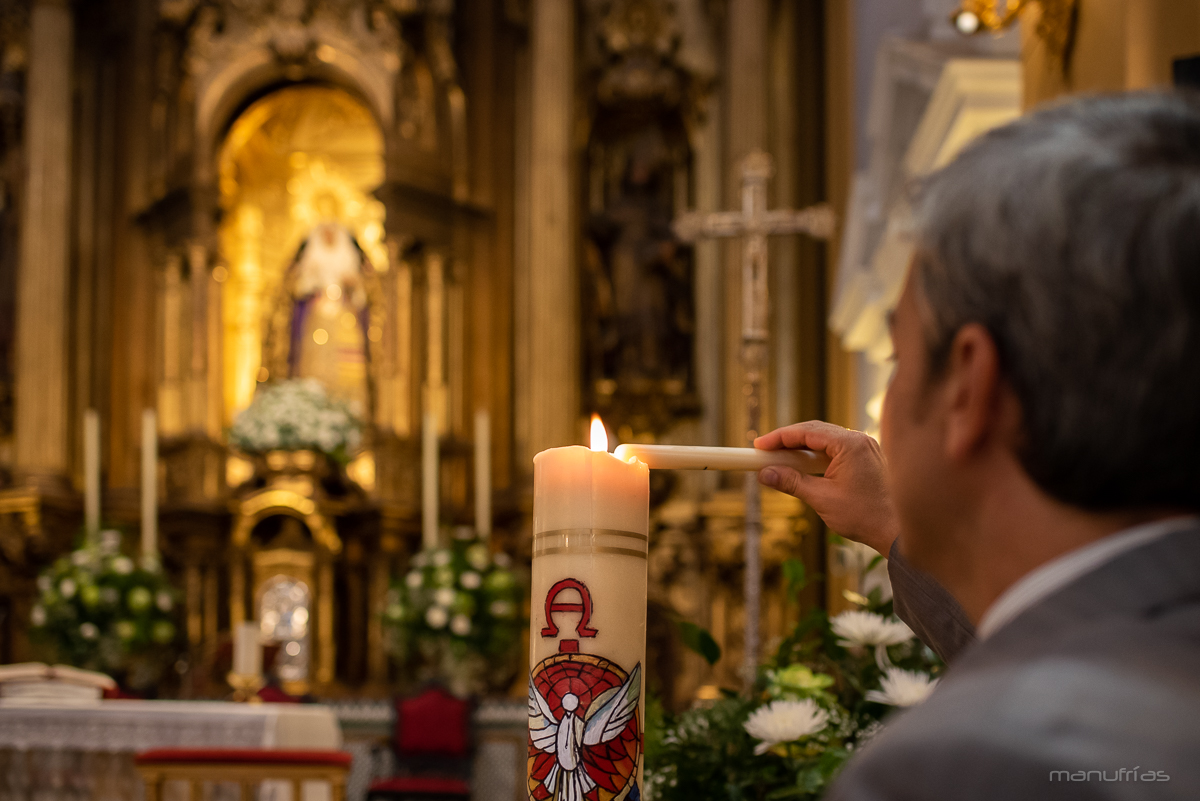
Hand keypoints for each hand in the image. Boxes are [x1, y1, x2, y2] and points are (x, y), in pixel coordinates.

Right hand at [755, 421, 899, 555]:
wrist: (898, 532)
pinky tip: (802, 467)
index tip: (759, 445)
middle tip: (764, 451)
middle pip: (815, 431)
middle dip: (788, 441)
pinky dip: (815, 457)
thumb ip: (792, 482)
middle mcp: (859, 440)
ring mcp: (865, 448)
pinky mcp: (866, 459)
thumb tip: (765, 474)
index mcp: (850, 444)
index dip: (779, 437)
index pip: (807, 431)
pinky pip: (835, 451)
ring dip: (801, 449)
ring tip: (778, 460)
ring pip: (825, 441)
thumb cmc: (865, 516)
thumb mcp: (822, 498)